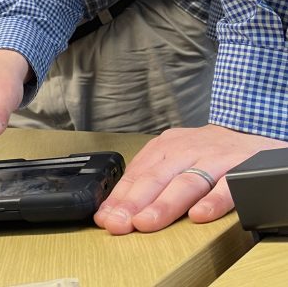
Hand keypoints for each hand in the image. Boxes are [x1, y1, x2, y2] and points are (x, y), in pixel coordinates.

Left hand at [94, 124, 286, 233]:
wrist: (250, 133)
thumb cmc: (205, 151)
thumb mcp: (173, 157)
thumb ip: (150, 179)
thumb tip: (116, 208)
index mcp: (165, 149)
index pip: (137, 174)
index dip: (119, 197)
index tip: (105, 217)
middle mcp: (186, 151)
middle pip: (156, 178)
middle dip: (134, 203)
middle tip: (119, 223)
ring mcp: (214, 159)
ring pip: (186, 182)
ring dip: (164, 205)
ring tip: (147, 222)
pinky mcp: (241, 168)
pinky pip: (226, 187)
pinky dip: (212, 201)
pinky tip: (199, 216)